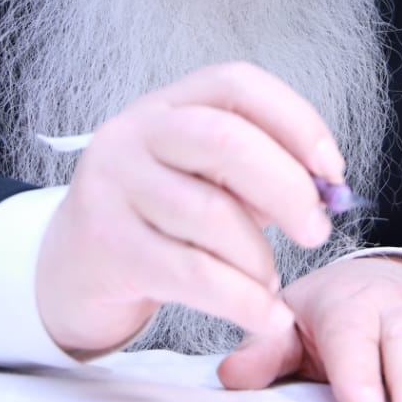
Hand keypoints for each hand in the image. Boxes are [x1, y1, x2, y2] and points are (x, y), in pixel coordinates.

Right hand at [35, 63, 337, 354]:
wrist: (68, 268)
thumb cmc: (157, 218)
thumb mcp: (202, 180)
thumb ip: (259, 175)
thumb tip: (326, 194)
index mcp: (167, 105)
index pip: (237, 84)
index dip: (296, 120)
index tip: (332, 170)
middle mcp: (134, 133)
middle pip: (224, 139)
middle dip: (287, 188)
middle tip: (316, 232)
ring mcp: (114, 186)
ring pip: (211, 214)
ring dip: (260, 258)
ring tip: (271, 283)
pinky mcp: (108, 246)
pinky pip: (192, 273)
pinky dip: (243, 302)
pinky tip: (267, 317)